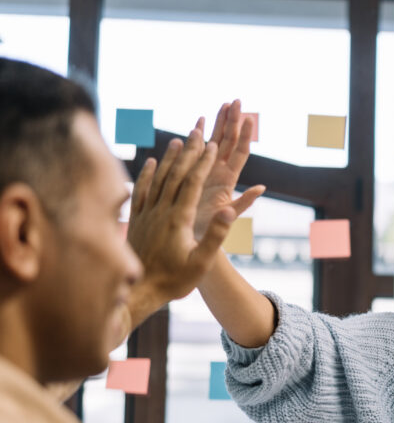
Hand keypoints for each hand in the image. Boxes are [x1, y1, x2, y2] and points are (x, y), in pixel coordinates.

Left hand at [125, 129, 234, 324]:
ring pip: (159, 179)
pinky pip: (142, 190)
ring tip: (179, 140)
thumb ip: (216, 235)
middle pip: (176, 174)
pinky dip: (147, 173)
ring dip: (170, 158)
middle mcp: (161, 212)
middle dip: (189, 152)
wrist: (139, 291)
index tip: (213, 145)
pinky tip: (151, 162)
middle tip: (198, 131)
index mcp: (179, 219)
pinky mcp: (137, 220)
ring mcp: (147, 214)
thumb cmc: (175, 280)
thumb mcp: (202, 262)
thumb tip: (227, 209)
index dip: (203, 163)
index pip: (192, 183)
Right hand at [194, 100, 263, 239]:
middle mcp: (219, 173)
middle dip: (232, 121)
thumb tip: (262, 188)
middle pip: (228, 142)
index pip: (239, 153)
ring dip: (219, 124)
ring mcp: (206, 172)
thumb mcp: (228, 218)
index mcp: (227, 181)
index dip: (244, 135)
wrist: (192, 243)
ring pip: (214, 143)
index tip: (249, 117)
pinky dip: (198, 135)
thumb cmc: (209, 234)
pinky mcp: (194, 174)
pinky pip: (196, 150)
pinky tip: (200, 122)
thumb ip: (243, 203)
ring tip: (224, 104)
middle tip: (237, 100)